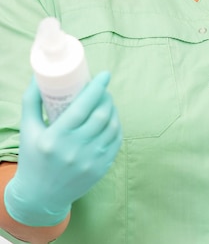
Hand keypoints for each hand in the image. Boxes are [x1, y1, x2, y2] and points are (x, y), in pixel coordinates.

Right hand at [4, 72, 121, 225]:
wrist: (40, 196)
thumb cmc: (33, 157)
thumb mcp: (28, 129)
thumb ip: (32, 101)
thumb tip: (39, 76)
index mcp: (56, 138)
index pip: (83, 107)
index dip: (97, 88)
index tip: (104, 75)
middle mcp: (75, 150)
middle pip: (101, 115)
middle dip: (106, 97)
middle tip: (103, 89)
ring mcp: (90, 161)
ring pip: (112, 127)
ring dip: (113, 110)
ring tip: (107, 102)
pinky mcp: (100, 169)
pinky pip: (116, 142)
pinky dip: (117, 126)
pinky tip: (112, 119)